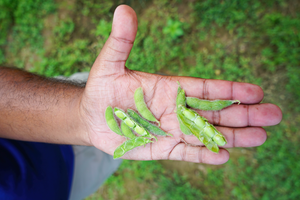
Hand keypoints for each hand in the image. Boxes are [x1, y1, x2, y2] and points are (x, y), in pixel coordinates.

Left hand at [79, 5, 281, 164]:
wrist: (91, 116)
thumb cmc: (102, 88)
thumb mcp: (109, 63)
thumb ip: (121, 41)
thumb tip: (123, 10)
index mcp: (170, 88)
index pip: (205, 89)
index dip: (229, 90)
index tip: (255, 91)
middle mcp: (176, 110)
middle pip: (215, 112)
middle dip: (244, 114)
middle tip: (274, 115)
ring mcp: (171, 131)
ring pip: (206, 134)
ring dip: (233, 136)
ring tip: (260, 137)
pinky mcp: (162, 149)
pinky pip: (187, 153)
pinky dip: (204, 156)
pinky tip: (225, 155)